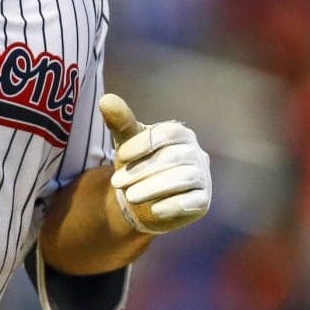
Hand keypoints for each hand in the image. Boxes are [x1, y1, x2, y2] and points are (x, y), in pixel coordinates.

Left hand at [99, 94, 210, 233]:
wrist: (143, 198)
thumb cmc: (137, 163)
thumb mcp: (126, 142)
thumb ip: (120, 121)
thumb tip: (106, 100)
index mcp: (181, 134)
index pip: (167, 133)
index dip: (143, 144)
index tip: (121, 156)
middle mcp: (196, 153)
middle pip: (173, 158)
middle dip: (142, 170)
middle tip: (116, 183)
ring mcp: (203, 177)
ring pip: (183, 179)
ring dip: (153, 188)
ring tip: (130, 196)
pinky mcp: (202, 201)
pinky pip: (192, 202)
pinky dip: (171, 206)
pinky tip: (153, 209)